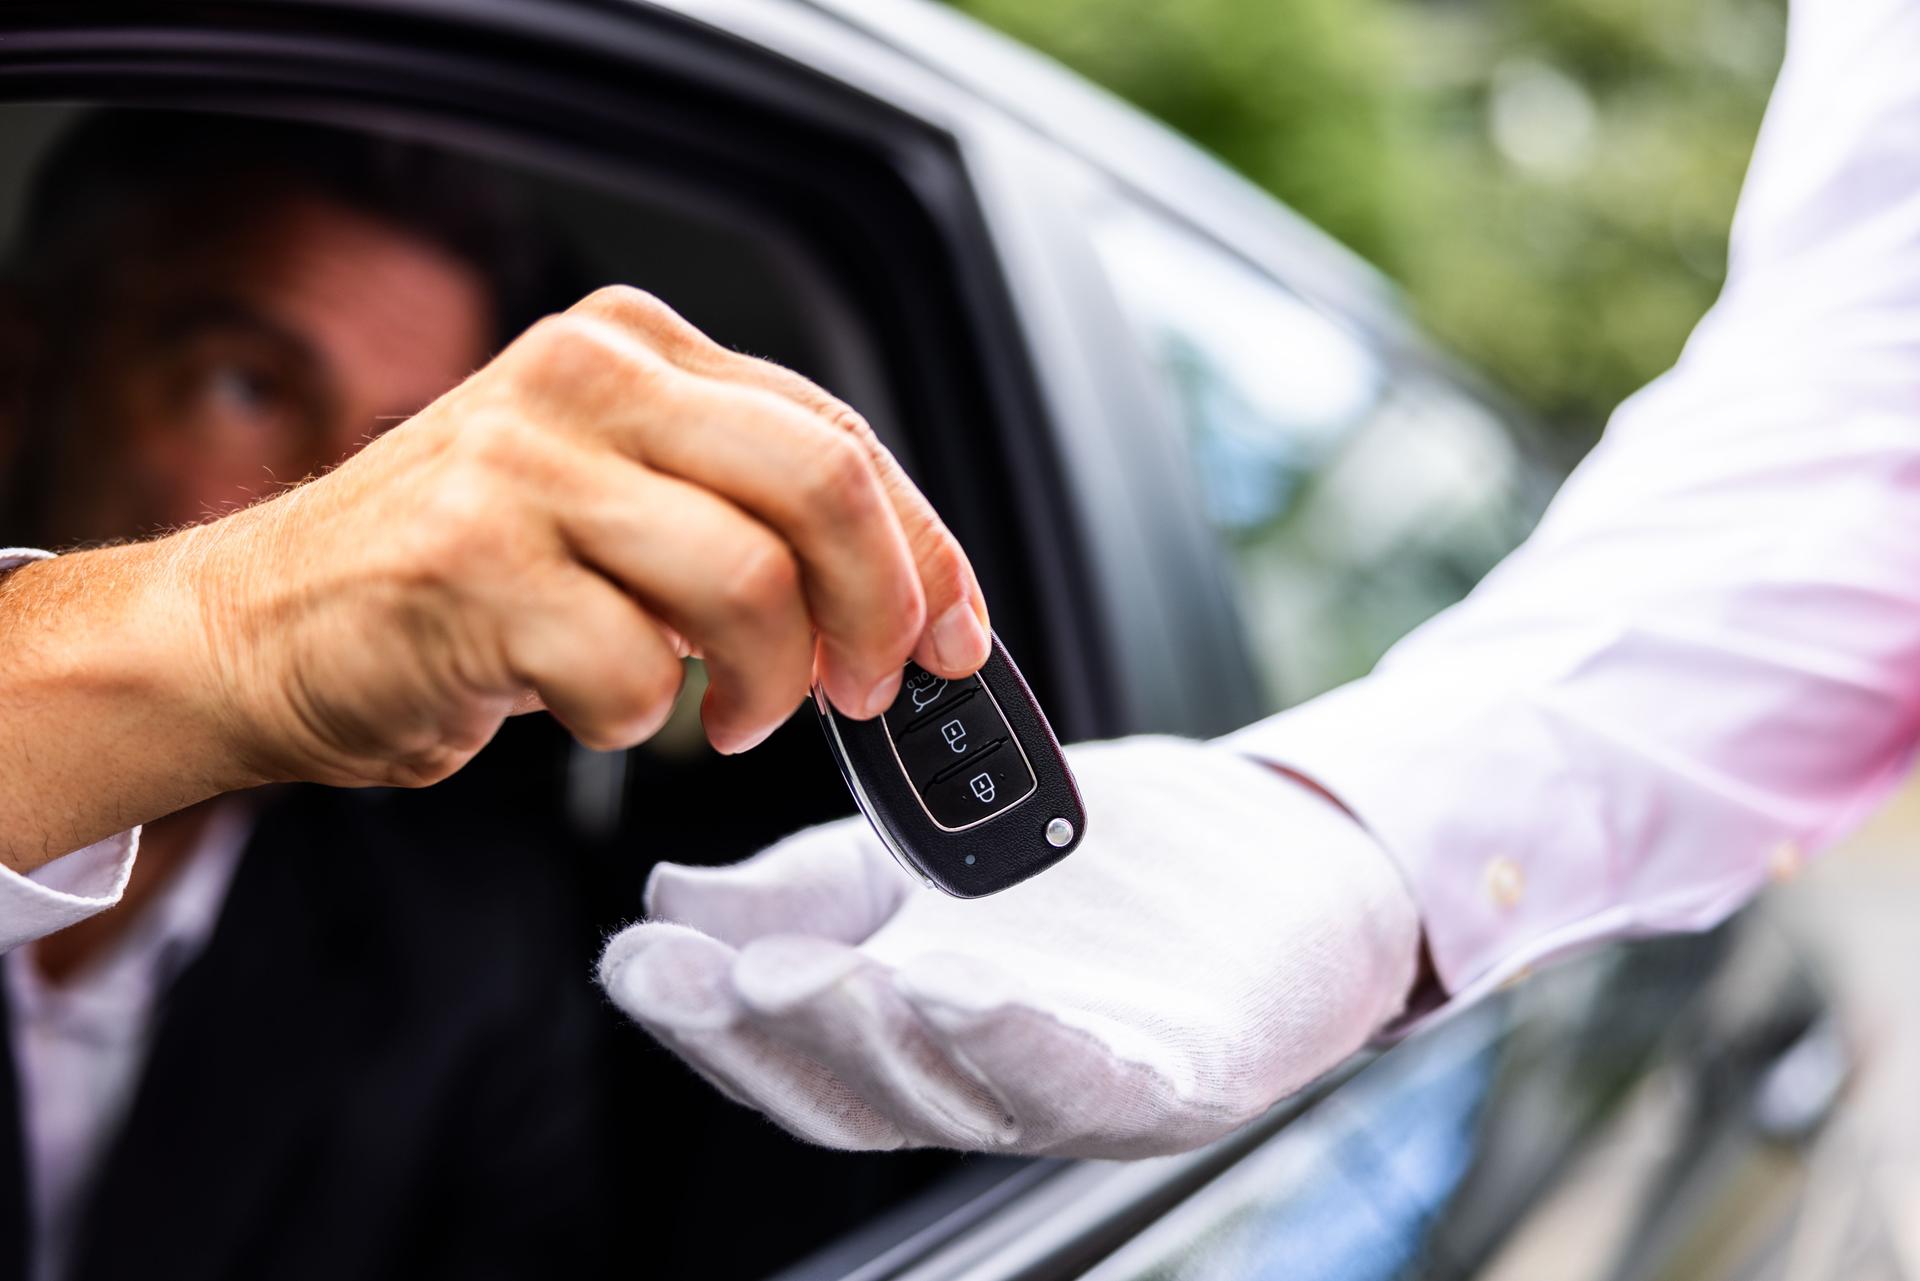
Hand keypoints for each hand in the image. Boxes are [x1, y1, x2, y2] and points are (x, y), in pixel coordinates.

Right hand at [183, 286, 989, 787]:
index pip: (838, 435)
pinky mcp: (472, 569)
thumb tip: (901, 603)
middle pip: (823, 488)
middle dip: (880, 611)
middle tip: (868, 688)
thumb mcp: (611, 501)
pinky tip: (596, 705)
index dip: (923, 549)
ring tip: (731, 718)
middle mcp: (584, 382)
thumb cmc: (455, 577)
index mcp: (635, 350)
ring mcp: (523, 467)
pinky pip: (636, 671)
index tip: (955, 634)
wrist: (259, 629)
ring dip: (767, 685)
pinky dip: (638, 719)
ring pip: (752, 583)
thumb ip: (741, 517)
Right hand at [598, 737, 1420, 1157]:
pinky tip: (966, 987)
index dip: (702, 1021)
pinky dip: (1028, 1045)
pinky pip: (1098, 1080)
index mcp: (912, 1030)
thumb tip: (667, 901)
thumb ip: (811, 887)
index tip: (635, 962)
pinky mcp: (1185, 1078)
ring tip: (804, 976)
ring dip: (877, 1040)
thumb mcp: (932, 857)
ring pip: (960, 1093)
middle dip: (774, 1034)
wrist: (1280, 851)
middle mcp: (985, 1079)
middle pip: (859, 1089)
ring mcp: (1083, 1088)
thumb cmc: (1107, 867)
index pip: (788, 1051)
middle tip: (712, 973)